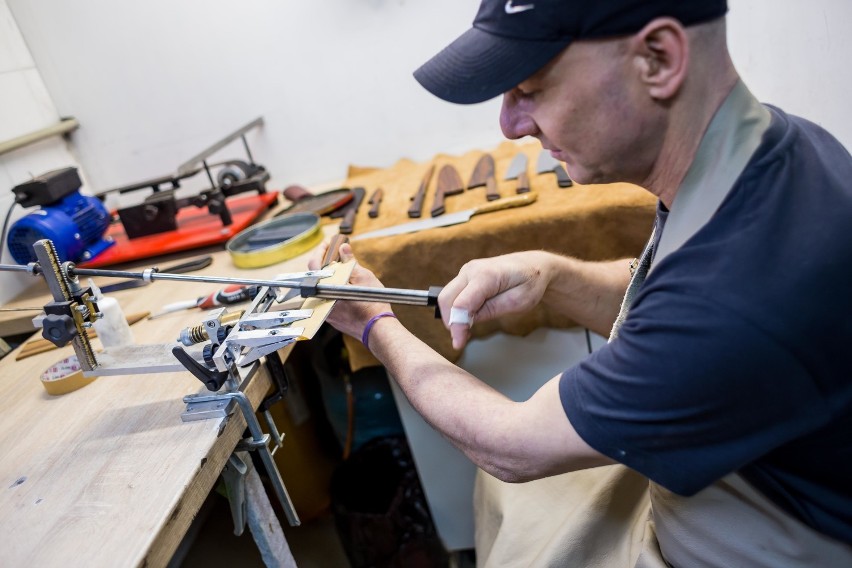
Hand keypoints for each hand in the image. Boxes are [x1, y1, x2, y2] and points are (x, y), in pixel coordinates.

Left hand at [308, 239, 392, 340]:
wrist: (377, 329)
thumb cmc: (372, 303)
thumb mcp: (363, 276)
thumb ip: (349, 261)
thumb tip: (343, 248)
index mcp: (325, 289)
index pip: (314, 264)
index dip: (321, 250)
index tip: (330, 242)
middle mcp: (321, 301)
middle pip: (318, 277)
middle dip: (326, 262)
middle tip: (336, 252)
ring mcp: (325, 311)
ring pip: (323, 289)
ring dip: (331, 276)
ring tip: (343, 267)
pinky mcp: (332, 319)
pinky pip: (328, 299)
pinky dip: (335, 289)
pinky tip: (346, 284)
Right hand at [438, 251, 553, 349]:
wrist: (533, 264)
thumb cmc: (531, 282)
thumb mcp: (519, 301)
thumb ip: (491, 310)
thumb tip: (467, 320)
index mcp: (486, 275)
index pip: (461, 303)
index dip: (457, 326)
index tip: (458, 344)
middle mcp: (471, 270)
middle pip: (446, 299)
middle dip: (450, 321)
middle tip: (462, 338)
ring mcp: (466, 271)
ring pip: (446, 297)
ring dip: (452, 316)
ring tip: (467, 330)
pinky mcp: (465, 276)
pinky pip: (453, 294)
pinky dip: (455, 309)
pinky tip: (468, 319)